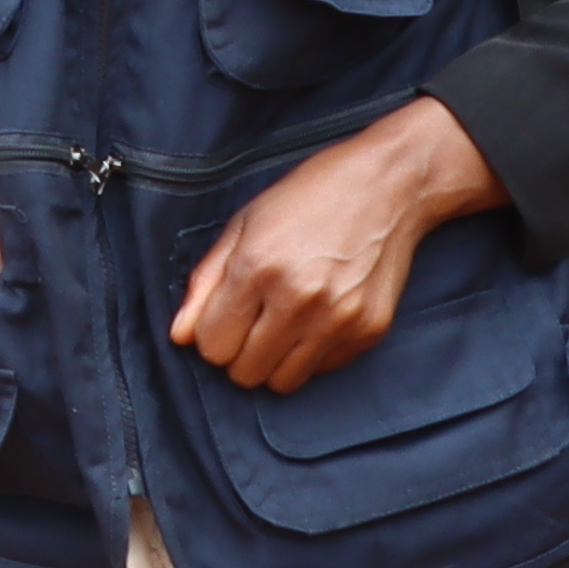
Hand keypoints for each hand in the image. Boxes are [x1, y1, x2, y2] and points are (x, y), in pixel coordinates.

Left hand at [165, 99, 499, 395]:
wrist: (388, 184)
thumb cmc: (311, 196)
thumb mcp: (245, 223)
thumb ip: (206, 282)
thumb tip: (179, 336)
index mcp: (258, 265)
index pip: (212, 345)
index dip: (211, 334)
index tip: (224, 316)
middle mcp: (298, 298)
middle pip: (244, 373)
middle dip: (240, 351)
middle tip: (253, 320)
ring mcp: (338, 319)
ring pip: (282, 383)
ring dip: (274, 361)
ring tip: (283, 323)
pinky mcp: (368, 330)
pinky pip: (321, 371)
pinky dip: (312, 354)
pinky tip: (318, 316)